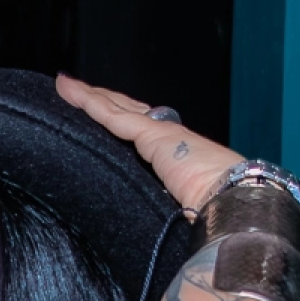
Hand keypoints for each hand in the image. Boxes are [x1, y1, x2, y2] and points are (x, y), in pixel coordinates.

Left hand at [54, 76, 240, 212]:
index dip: (116, 116)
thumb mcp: (178, 202)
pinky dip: (91, 104)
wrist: (235, 202)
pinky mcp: (153, 135)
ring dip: (87, 95)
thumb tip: (156, 215)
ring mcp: (160, 133)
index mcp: (172, 151)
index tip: (97, 112)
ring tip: (64, 85)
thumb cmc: (214, 209)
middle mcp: (166, 136)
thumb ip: (161, 198)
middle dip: (100, 99)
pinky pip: (113, 117)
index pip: (137, 127)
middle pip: (124, 111)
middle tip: (73, 90)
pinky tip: (72, 93)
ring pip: (115, 108)